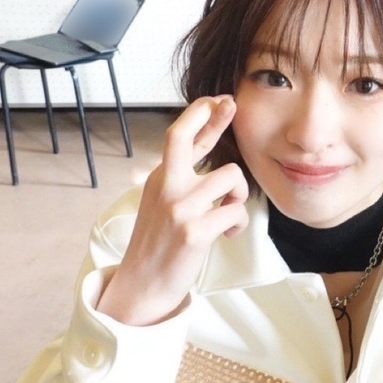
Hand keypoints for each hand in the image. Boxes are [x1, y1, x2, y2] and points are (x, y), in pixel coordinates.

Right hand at [97, 96, 249, 325]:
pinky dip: (238, 223)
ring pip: (230, 177)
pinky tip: (227, 234)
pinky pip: (235, 212)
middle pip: (183, 137)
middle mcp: (165, 186)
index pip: (179, 137)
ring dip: (238, 196)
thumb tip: (207, 150)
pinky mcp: (193, 230)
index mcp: (160, 178)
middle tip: (231, 106)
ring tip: (229, 214)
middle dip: (211, 118)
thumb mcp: (165, 202)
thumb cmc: (160, 244)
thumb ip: (185, 178)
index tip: (220, 99)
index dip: (201, 114)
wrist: (144, 283)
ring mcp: (178, 207)